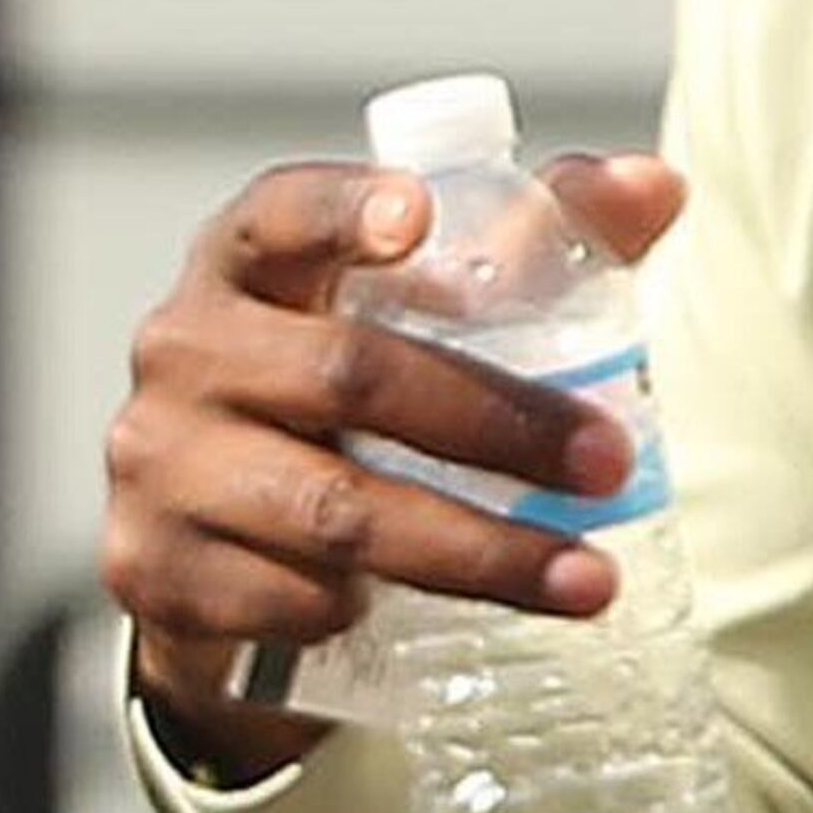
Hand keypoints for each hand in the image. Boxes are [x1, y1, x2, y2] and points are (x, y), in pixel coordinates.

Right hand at [105, 146, 687, 765]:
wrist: (215, 543)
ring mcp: (159, 464)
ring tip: (586, 580)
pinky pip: (287, 600)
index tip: (421, 218)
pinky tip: (433, 624)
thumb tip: (655, 188)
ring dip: (476, 554)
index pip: (282, 214)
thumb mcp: (418, 313)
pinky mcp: (157, 571)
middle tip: (609, 463)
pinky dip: (368, 611)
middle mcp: (185, 350)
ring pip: (333, 513)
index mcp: (246, 263)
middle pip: (350, 377)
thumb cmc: (342, 396)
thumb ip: (539, 240)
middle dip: (496, 425)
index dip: (346, 212)